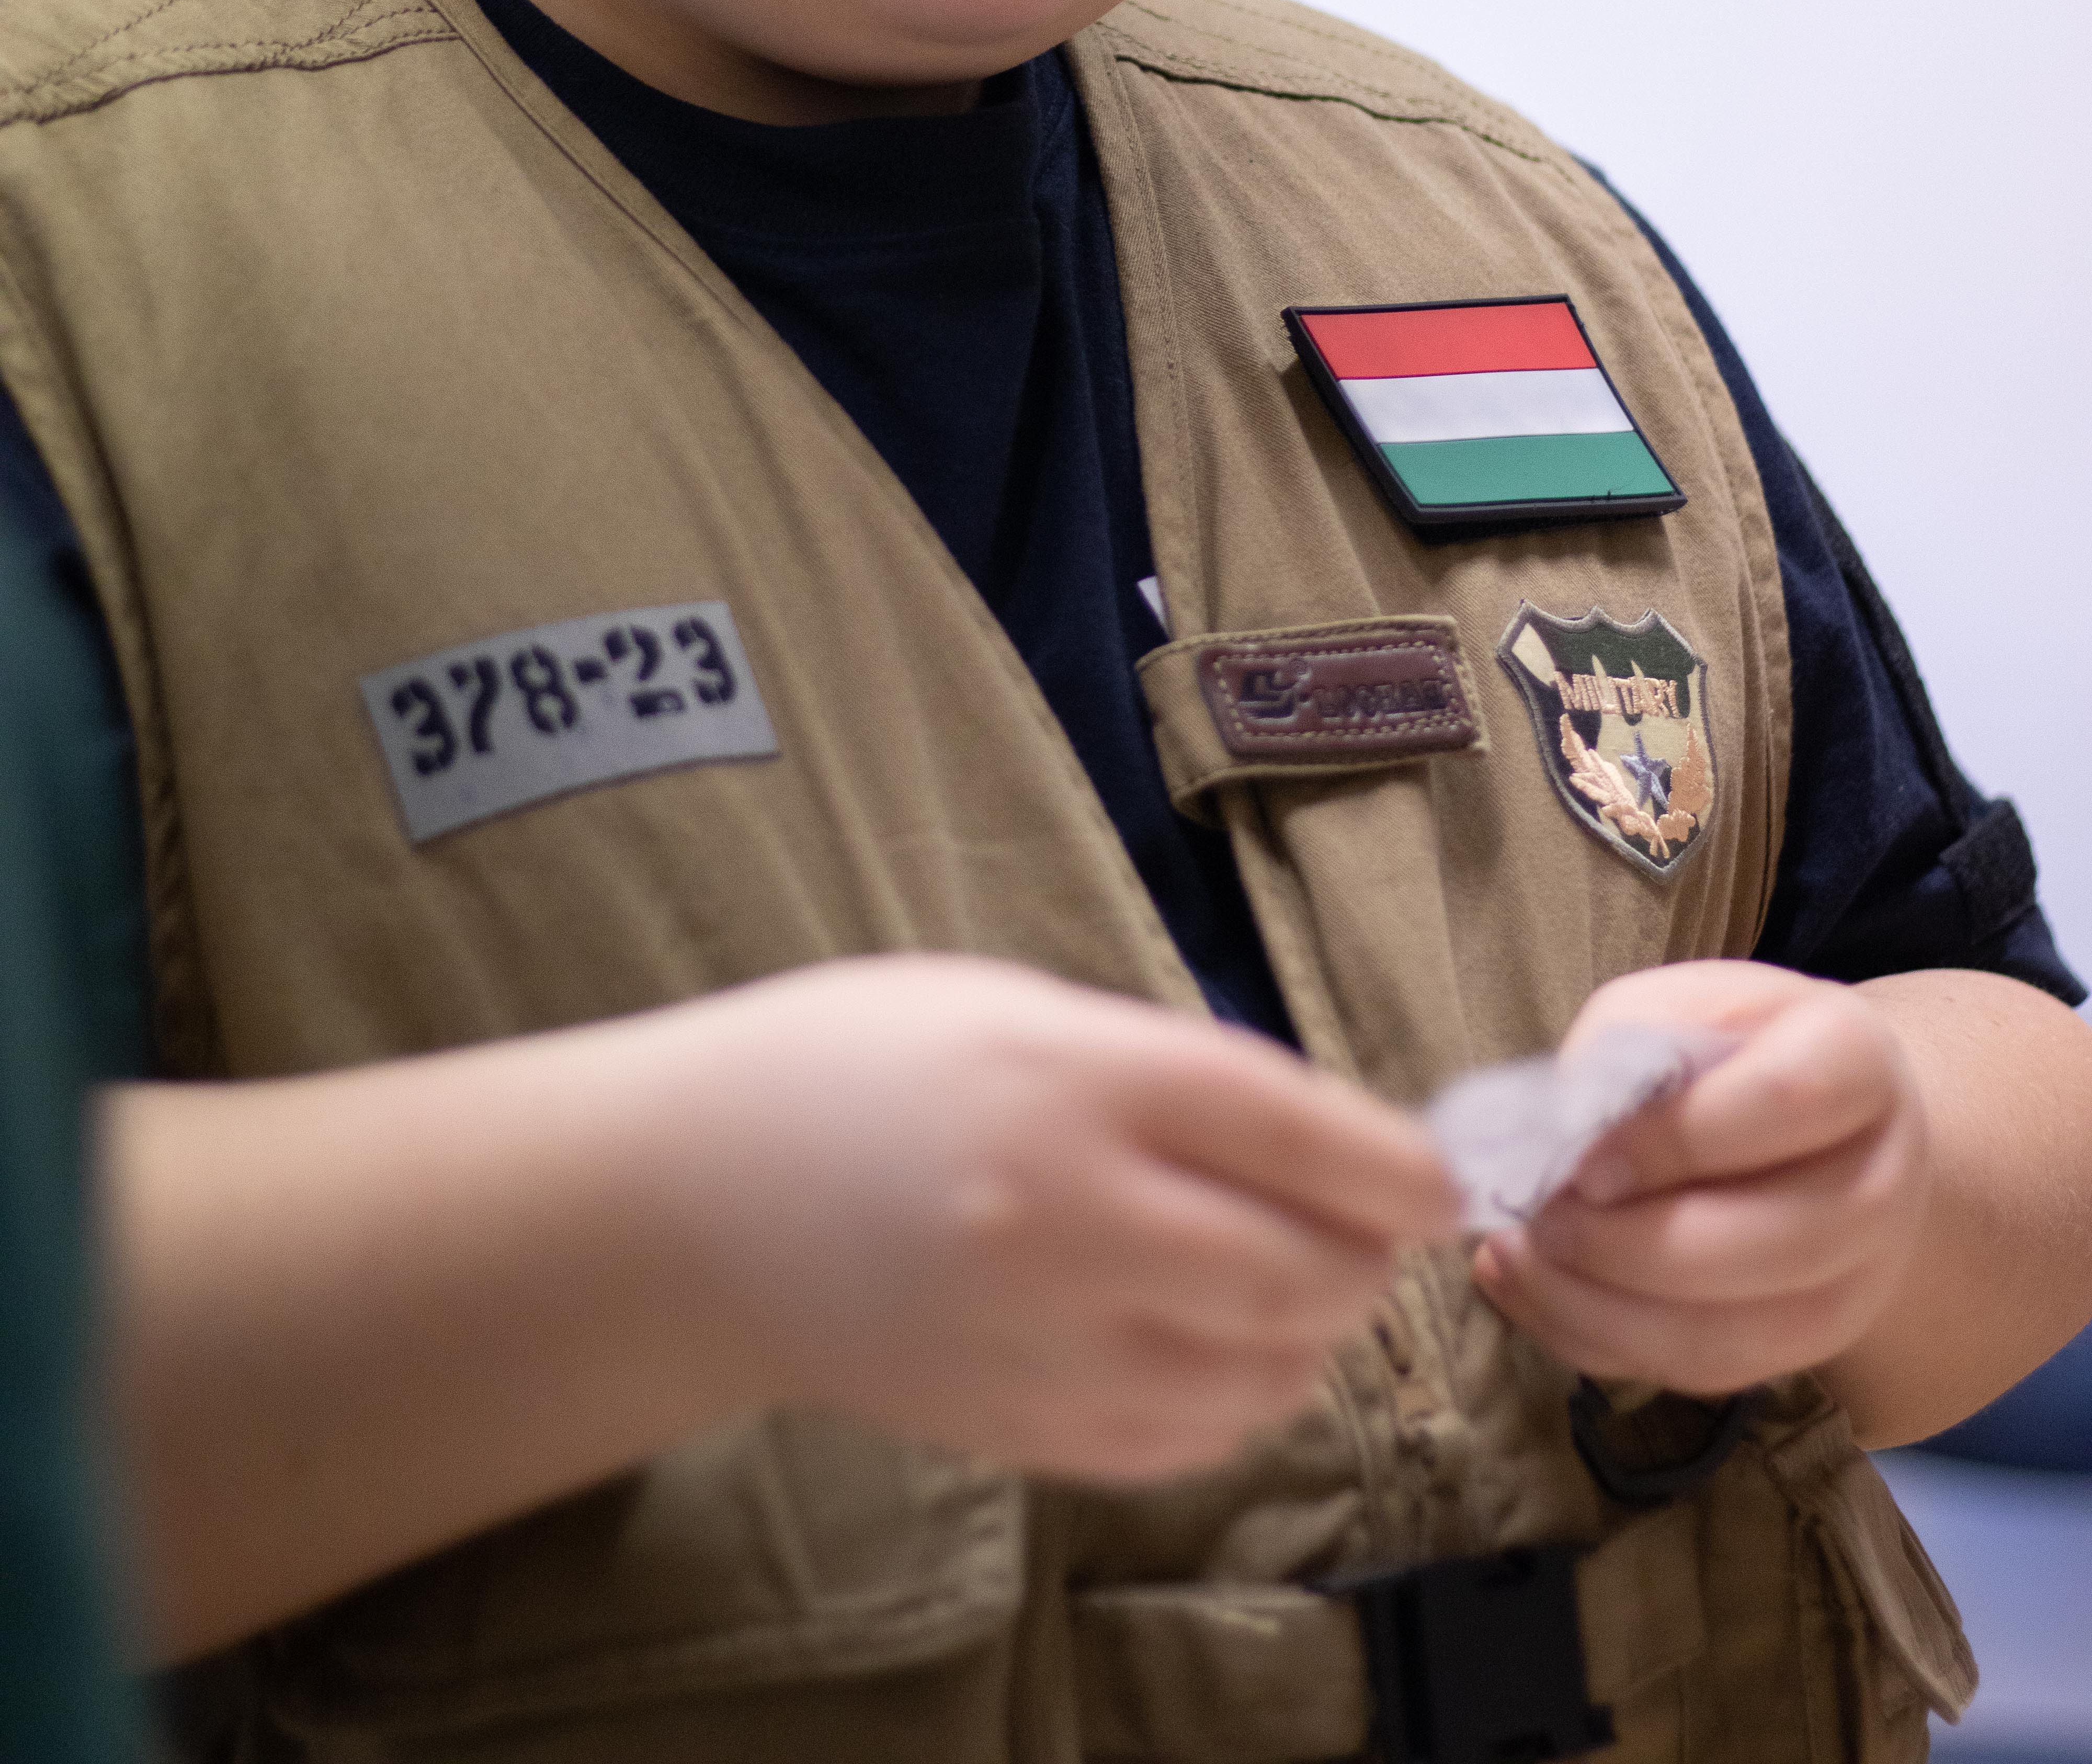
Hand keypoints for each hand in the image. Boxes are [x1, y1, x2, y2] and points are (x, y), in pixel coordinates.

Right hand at [655, 954, 1458, 1482]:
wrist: (698, 1197)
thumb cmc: (860, 1066)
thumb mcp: (1020, 1009)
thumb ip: (1164, 1073)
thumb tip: (1313, 1141)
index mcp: (1071, 1080)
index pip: (1291, 1131)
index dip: (1392, 1162)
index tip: (1437, 1176)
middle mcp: (1065, 1214)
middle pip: (1294, 1266)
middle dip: (1363, 1255)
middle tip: (1371, 1230)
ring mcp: (1038, 1336)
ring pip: (1256, 1368)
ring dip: (1312, 1335)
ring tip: (1304, 1287)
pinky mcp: (1014, 1425)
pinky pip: (1183, 1440)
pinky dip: (1240, 1401)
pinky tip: (1232, 1353)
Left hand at [1471, 961, 1929, 1398]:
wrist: (1824, 1124)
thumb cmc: (1732, 1048)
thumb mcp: (1681, 1005)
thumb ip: (1626, 1046)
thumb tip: (1561, 1131)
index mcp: (1859, 1062)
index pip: (1784, 1100)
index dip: (1672, 1139)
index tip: (1581, 1158)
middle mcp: (1881, 1182)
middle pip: (1771, 1244)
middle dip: (1627, 1245)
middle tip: (1537, 1219)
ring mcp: (1857, 1281)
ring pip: (1733, 1334)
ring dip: (1601, 1309)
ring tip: (1516, 1261)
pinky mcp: (1805, 1347)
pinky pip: (1703, 1372)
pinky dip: (1602, 1343)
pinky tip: (1532, 1294)